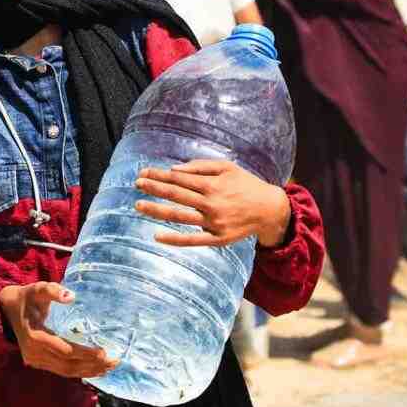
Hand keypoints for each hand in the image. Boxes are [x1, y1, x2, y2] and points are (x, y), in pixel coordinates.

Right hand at [0, 283, 116, 378]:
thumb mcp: (36, 289)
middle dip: (92, 365)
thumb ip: (52, 290)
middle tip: (114, 361)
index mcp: (35, 337)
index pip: (65, 351)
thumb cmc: (25, 297)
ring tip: (109, 368)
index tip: (104, 352)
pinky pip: (61, 371)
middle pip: (68, 365)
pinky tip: (93, 369)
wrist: (4, 309)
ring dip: (88, 371)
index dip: (85, 353)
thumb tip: (71, 296)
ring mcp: (35, 360)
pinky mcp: (38, 362)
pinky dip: (78, 371)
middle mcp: (35, 353)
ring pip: (65, 372)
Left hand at [134, 160, 291, 247]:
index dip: (159, 175)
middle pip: (176, 195)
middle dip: (154, 188)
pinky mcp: (218, 239)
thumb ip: (200, 166)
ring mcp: (213, 223)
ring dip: (157, 210)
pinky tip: (157, 236)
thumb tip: (174, 169)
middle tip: (136, 184)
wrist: (270, 210)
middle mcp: (211, 203)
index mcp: (212, 184)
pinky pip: (192, 241)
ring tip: (138, 206)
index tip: (143, 173)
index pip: (178, 179)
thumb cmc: (245, 184)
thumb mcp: (227, 167)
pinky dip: (174, 239)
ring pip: (179, 216)